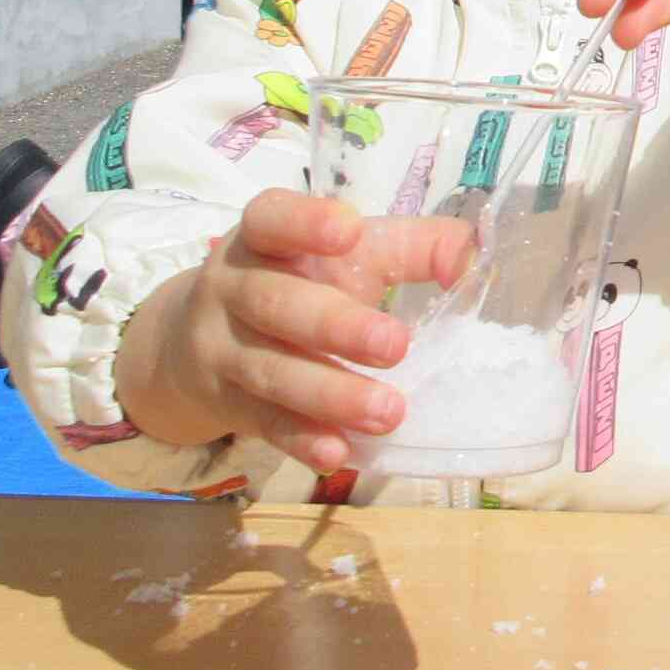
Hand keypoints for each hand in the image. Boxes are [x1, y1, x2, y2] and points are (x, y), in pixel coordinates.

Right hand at [115, 189, 474, 472]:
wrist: (195, 343)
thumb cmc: (300, 284)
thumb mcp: (349, 256)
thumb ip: (413, 247)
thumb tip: (474, 256)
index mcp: (265, 238)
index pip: (271, 218)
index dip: (305, 221)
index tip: (349, 229)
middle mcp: (233, 287)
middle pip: (276, 303)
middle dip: (335, 325)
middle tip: (396, 346)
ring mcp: (222, 349)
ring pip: (271, 371)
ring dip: (331, 393)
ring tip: (390, 412)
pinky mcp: (228, 403)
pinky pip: (264, 423)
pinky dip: (302, 439)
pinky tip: (339, 451)